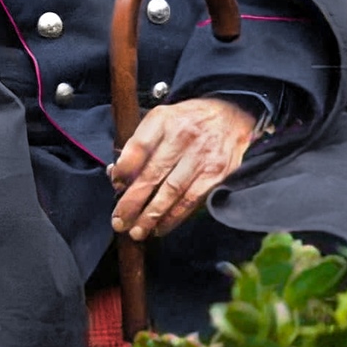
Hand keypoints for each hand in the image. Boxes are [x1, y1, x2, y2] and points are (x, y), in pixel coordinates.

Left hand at [109, 97, 259, 239]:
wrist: (230, 115)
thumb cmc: (188, 122)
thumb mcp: (161, 119)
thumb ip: (139, 145)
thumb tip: (118, 176)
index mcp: (164, 119)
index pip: (139, 146)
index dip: (124, 169)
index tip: (116, 185)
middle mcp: (184, 136)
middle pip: (152, 174)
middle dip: (132, 202)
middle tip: (118, 221)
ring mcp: (202, 156)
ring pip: (171, 192)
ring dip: (151, 216)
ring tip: (137, 231)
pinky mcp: (216, 173)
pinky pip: (191, 200)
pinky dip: (173, 217)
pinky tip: (160, 227)